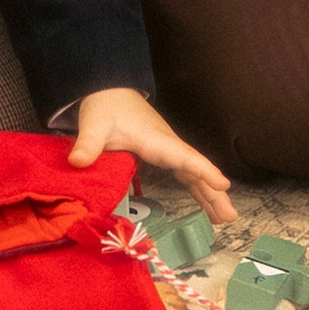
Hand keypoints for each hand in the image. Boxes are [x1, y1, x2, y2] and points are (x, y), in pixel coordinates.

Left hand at [67, 86, 232, 229]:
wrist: (109, 90)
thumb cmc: (105, 106)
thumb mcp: (94, 124)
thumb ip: (88, 143)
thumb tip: (77, 161)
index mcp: (156, 140)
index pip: (184, 157)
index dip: (203, 171)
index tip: (223, 185)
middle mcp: (168, 145)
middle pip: (196, 170)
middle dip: (214, 192)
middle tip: (230, 216)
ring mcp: (168, 150)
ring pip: (194, 174)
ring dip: (210, 195)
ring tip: (226, 218)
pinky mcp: (163, 153)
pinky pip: (185, 174)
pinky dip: (198, 189)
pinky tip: (206, 205)